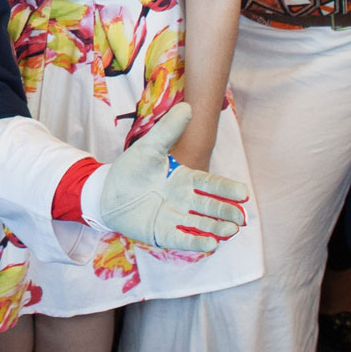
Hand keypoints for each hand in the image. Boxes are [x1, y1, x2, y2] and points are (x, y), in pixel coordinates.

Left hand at [97, 104, 249, 253]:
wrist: (106, 191)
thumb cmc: (132, 169)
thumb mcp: (149, 147)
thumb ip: (168, 129)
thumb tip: (187, 107)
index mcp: (185, 180)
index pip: (211, 185)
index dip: (227, 189)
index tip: (243, 192)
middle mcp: (185, 200)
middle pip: (211, 207)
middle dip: (227, 213)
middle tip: (241, 218)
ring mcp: (176, 218)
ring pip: (202, 224)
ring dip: (217, 228)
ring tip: (231, 231)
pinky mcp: (163, 233)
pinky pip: (183, 239)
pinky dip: (197, 242)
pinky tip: (211, 244)